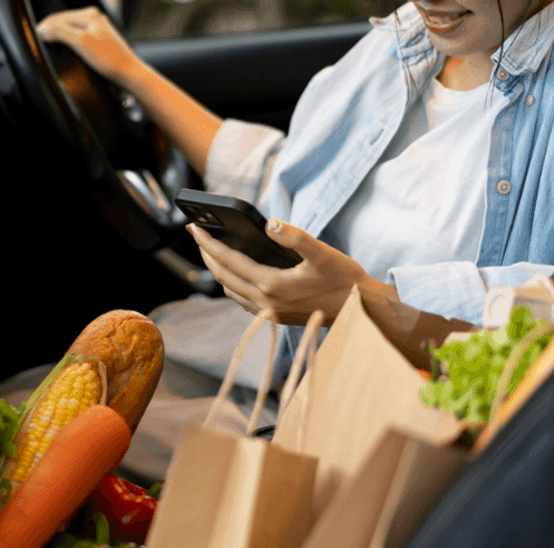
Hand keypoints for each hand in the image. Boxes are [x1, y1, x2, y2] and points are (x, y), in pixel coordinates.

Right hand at [37, 7, 140, 86]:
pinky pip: (78, 35)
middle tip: (38, 40)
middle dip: (50, 29)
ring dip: (58, 33)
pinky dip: (68, 39)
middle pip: (63, 21)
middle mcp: (94, 17)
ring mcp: (98, 28)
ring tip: (48, 42)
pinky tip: (65, 46)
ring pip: (70, 27)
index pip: (58, 17)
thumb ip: (60, 32)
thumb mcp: (81, 42)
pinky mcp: (100, 39)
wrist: (128, 73)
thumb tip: (43, 29)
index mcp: (89, 14)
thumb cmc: (109, 59)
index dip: (44, 27)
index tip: (33, 37)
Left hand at [188, 218, 398, 324]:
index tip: (193, 227)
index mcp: (272, 285)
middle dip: (207, 254)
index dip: (208, 243)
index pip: (227, 261)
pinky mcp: (275, 318)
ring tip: (212, 250)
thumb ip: (296, 237)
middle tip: (197, 233)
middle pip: (223, 276)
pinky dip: (233, 284)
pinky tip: (237, 272)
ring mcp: (269, 313)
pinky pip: (243, 300)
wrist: (360, 311)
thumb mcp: (323, 253)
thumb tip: (270, 223)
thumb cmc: (345, 280)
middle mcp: (266, 302)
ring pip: (230, 290)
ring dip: (218, 270)